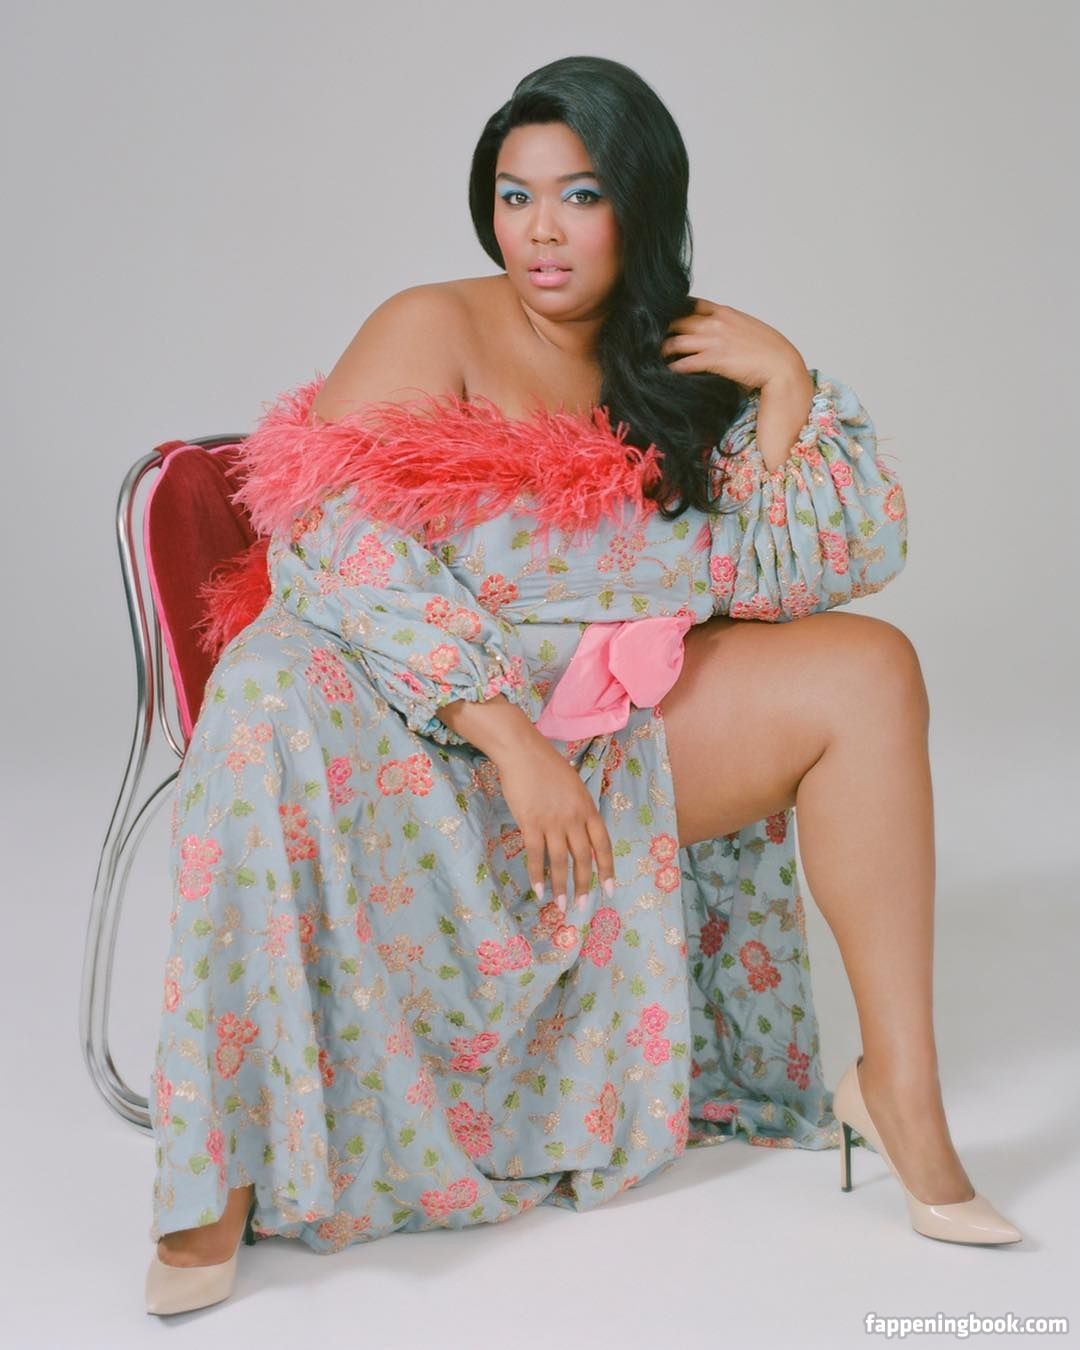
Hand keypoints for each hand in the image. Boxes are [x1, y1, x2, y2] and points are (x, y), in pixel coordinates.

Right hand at [492, 737, 615, 914]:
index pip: (603, 845)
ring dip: (561, 886)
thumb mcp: (575, 787)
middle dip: (584, 884)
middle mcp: (574, 818)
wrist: (523, 753)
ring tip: (561, 906)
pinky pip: (536, 855)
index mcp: (588, 808)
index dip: (607, 869)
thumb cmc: (547, 767)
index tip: (609, 890)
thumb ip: (580, 811)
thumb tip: (581, 835)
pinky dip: (538, 875)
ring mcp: (552, 821)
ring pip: (560, 861)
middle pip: (583, 858)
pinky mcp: (531, 823)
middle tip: (583, 906)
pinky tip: (539, 891)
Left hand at [660, 297, 804, 391]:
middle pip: (676, 321)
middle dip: (661, 332)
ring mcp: (714, 340)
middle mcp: (715, 322)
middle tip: (650, 343)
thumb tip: (716, 336)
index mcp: (724, 312)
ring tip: (653, 361)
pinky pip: (684, 363)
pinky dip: (673, 368)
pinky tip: (667, 374)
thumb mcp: (747, 328)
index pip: (691, 304)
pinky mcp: (714, 359)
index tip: (663, 321)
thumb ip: (728, 327)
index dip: (674, 312)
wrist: (781, 365)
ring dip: (663, 352)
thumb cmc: (769, 351)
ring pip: (675, 342)